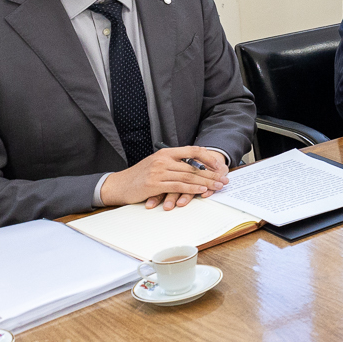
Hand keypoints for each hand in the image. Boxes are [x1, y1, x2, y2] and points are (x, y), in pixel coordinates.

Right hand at [103, 146, 229, 210]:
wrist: (118, 185)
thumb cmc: (139, 176)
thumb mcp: (156, 163)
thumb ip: (174, 163)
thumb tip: (195, 167)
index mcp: (166, 152)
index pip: (193, 150)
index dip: (208, 158)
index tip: (219, 166)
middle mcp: (163, 159)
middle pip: (193, 166)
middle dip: (212, 174)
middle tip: (224, 179)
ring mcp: (159, 171)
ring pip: (188, 176)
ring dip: (206, 182)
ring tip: (218, 186)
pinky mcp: (154, 184)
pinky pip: (178, 186)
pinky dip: (192, 189)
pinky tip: (201, 191)